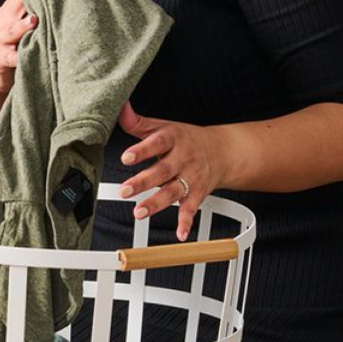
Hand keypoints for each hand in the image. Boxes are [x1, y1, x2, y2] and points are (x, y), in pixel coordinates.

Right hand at [0, 0, 37, 92]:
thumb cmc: (13, 44)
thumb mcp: (19, 23)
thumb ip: (33, 11)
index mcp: (9, 10)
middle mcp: (4, 22)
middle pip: (16, 7)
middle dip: (29, 0)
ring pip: (12, 31)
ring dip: (22, 26)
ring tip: (33, 21)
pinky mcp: (0, 58)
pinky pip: (11, 57)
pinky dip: (20, 56)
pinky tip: (28, 55)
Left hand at [117, 102, 228, 241]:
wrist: (223, 151)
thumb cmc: (185, 138)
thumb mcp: (163, 126)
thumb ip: (138, 122)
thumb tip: (119, 107)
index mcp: (173, 139)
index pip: (156, 142)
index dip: (141, 150)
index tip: (126, 157)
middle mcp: (183, 158)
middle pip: (162, 170)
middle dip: (143, 182)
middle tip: (125, 190)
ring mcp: (191, 177)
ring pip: (173, 191)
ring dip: (157, 203)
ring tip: (139, 212)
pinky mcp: (198, 193)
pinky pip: (192, 209)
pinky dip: (187, 222)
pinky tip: (180, 234)